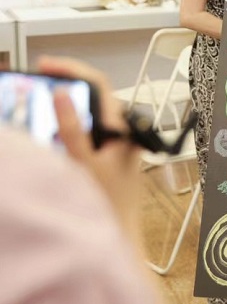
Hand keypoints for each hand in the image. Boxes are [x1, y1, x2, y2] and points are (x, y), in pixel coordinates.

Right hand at [41, 56, 141, 235]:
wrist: (118, 237)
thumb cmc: (109, 205)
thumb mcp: (83, 165)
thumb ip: (72, 130)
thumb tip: (60, 95)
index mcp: (120, 126)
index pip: (97, 83)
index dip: (71, 69)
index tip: (45, 65)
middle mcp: (119, 131)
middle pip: (87, 96)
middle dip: (59, 86)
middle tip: (31, 84)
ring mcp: (111, 143)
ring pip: (82, 115)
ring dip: (57, 108)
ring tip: (30, 106)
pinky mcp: (102, 156)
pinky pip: (80, 134)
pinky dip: (59, 129)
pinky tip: (41, 133)